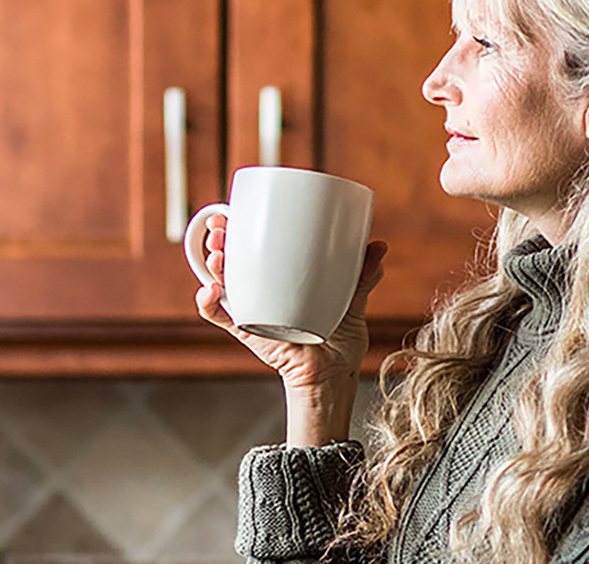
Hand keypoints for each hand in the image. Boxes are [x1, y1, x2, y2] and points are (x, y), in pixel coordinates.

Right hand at [193, 213, 387, 444]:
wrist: (334, 377)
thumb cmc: (340, 343)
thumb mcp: (352, 301)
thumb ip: (362, 275)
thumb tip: (379, 246)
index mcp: (282, 281)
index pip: (256, 249)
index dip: (241, 229)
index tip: (237, 212)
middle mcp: (262, 293)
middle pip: (231, 261)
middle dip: (220, 241)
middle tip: (221, 229)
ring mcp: (252, 311)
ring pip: (221, 284)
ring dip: (212, 266)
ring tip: (217, 255)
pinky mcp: (248, 332)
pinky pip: (221, 317)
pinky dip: (209, 304)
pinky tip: (210, 291)